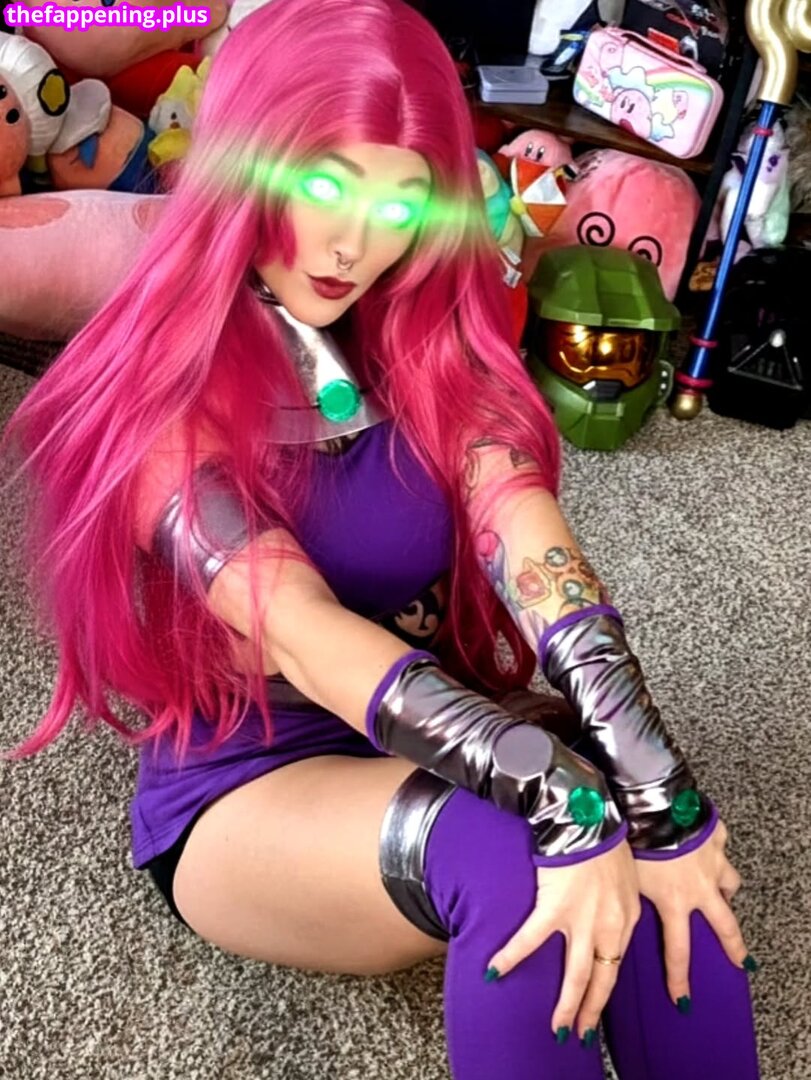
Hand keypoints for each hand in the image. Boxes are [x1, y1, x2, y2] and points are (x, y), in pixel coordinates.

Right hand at [486, 840, 640, 1040]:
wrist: (587, 815)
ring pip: (576, 974)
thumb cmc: (607, 837)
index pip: (615, 963)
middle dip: (590, 1010)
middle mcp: (608, 926)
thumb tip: (610, 911)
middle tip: (580, 1034)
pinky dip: (511, 957)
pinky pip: (529, 939)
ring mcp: (582, 920)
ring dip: (568, 1005)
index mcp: (626, 917)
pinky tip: (494, 971)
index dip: (605, 990)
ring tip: (559, 1028)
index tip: (597, 1008)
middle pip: (600, 979)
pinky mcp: (553, 907)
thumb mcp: (626, 874)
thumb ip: (620, 899)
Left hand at [634, 819, 748, 1008]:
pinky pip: (722, 845)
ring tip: (722, 894)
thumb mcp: (624, 875)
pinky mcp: (716, 834)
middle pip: (725, 925)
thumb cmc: (634, 837)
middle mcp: (700, 886)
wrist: (656, 802)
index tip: (682, 1000)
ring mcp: (713, 861)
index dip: (679, 977)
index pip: (678, 949)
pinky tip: (706, 843)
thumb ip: (624, 897)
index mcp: (675, 901)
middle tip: (741, 961)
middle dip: (734, 946)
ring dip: (726, 891)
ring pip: (730, 885)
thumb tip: (603, 914)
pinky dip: (716, 848)